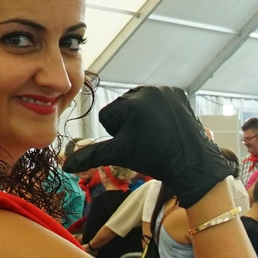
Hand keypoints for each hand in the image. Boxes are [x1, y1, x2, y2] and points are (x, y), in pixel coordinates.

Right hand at [63, 86, 232, 207]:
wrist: (191, 165)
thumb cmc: (154, 159)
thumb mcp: (119, 155)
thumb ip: (91, 156)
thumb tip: (65, 166)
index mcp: (130, 103)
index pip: (107, 116)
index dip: (117, 135)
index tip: (135, 144)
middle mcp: (148, 91)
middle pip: (123, 107)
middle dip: (130, 124)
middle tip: (147, 141)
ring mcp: (166, 91)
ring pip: (141, 103)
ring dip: (143, 117)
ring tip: (156, 134)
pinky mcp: (179, 94)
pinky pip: (159, 100)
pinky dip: (160, 112)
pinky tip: (167, 126)